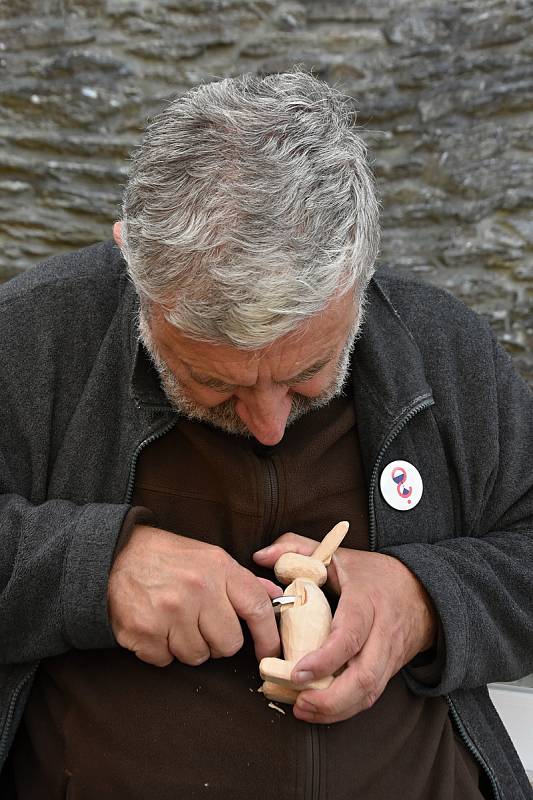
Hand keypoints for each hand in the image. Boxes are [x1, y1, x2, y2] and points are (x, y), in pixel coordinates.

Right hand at [108, 525, 280, 666]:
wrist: (113, 555)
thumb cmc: (166, 557)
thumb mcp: (208, 557)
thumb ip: (242, 580)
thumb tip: (276, 597)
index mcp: (218, 568)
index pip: (257, 607)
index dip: (268, 635)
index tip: (269, 651)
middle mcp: (198, 590)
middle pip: (228, 644)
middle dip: (217, 641)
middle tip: (199, 622)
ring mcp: (170, 613)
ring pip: (197, 657)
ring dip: (187, 646)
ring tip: (173, 620)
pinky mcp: (144, 632)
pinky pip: (166, 661)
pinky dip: (161, 650)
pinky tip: (154, 626)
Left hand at [254, 532, 436, 723]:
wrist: (422, 592)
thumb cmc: (372, 573)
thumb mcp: (337, 554)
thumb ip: (297, 549)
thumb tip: (261, 556)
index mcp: (367, 600)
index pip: (351, 634)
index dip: (326, 658)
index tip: (297, 672)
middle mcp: (382, 632)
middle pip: (365, 675)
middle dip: (331, 697)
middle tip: (298, 702)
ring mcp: (388, 655)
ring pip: (369, 692)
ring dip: (336, 709)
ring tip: (303, 710)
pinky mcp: (389, 671)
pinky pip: (370, 696)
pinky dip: (345, 709)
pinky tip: (319, 710)